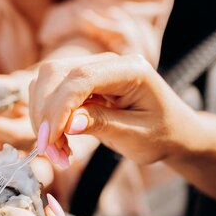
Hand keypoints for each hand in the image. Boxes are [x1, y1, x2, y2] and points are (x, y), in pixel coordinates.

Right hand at [30, 53, 196, 165]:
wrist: (172, 133)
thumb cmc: (161, 135)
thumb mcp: (137, 136)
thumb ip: (102, 125)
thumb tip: (68, 123)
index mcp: (130, 69)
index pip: (81, 78)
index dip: (60, 107)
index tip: (52, 140)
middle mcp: (107, 62)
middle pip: (55, 74)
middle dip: (45, 114)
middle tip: (51, 152)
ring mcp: (91, 69)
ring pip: (46, 83)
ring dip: (43, 118)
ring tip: (57, 152)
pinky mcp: (80, 84)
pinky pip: (50, 94)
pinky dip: (47, 119)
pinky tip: (60, 142)